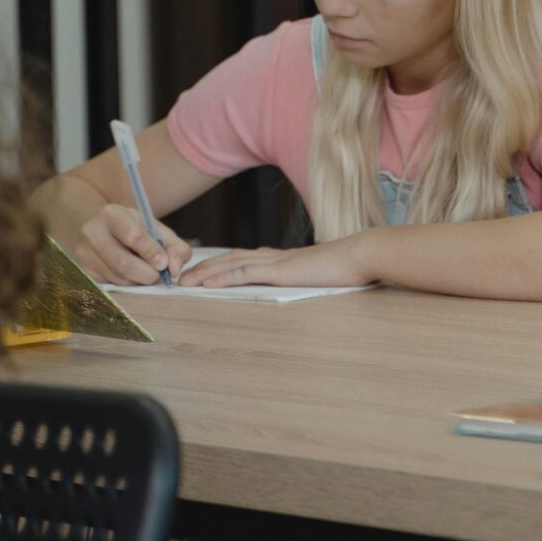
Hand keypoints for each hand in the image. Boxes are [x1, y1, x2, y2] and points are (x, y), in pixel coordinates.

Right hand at [75, 202, 193, 285]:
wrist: (101, 230)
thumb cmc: (134, 230)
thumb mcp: (156, 230)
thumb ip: (175, 247)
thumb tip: (174, 269)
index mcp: (112, 214)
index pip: (133, 236)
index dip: (151, 252)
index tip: (164, 264)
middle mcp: (92, 231)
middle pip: (124, 263)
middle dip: (147, 274)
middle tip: (159, 276)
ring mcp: (83, 253)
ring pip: (118, 278)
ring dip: (138, 281)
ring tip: (145, 272)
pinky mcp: (83, 271)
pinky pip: (110, 286)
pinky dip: (127, 285)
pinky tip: (130, 275)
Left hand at [180, 236, 374, 289]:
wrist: (362, 255)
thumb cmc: (348, 267)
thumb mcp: (320, 275)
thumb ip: (305, 278)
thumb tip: (301, 284)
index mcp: (282, 259)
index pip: (243, 258)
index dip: (219, 264)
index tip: (201, 271)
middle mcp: (273, 257)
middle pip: (228, 259)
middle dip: (202, 268)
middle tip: (180, 277)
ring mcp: (275, 262)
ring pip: (229, 265)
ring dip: (203, 274)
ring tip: (183, 282)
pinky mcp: (279, 272)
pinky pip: (243, 274)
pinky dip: (221, 278)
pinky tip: (206, 285)